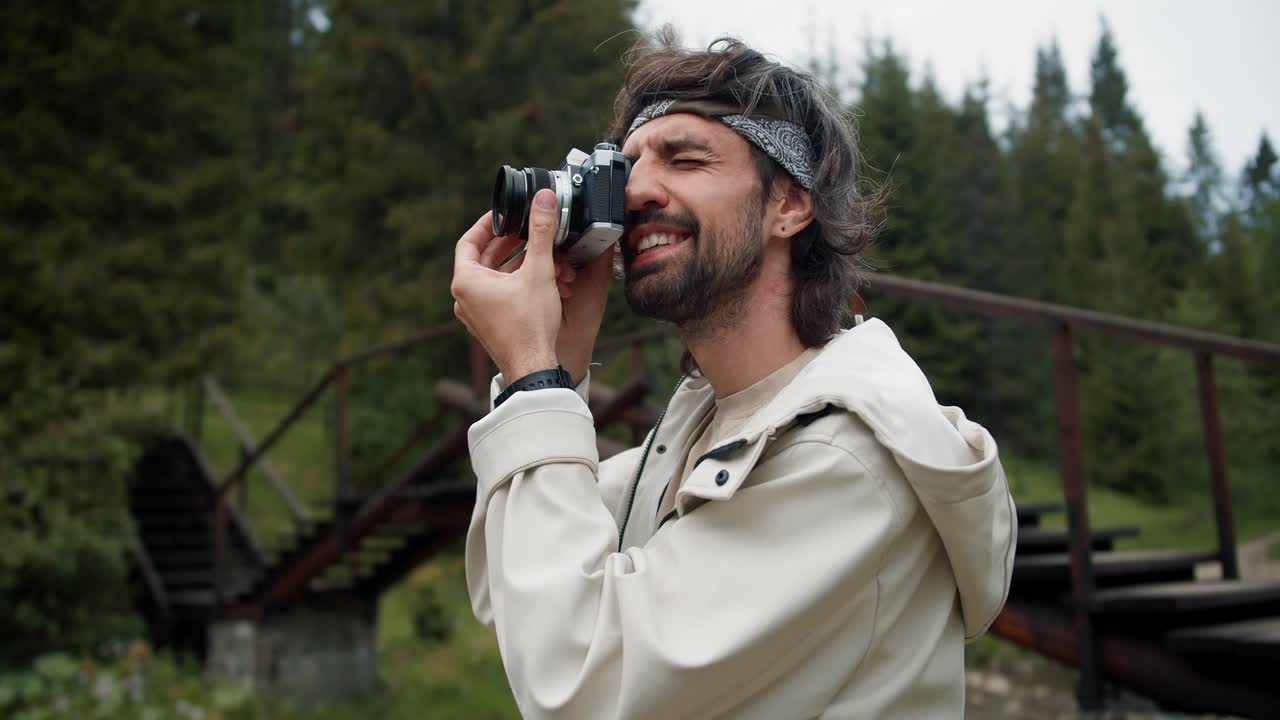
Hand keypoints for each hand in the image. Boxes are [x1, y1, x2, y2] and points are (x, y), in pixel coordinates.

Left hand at [451, 189, 610, 384]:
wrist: (533, 369)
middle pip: (482, 258)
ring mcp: (474, 314)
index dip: (487, 224)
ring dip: (515, 264)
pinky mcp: (487, 325)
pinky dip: (514, 283)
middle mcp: (463, 298)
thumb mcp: (538, 271)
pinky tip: (538, 279)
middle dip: (507, 243)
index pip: (469, 240)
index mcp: (466, 281)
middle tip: (526, 229)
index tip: (505, 214)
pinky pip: (497, 295)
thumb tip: (542, 200)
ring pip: (492, 278)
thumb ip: (540, 232)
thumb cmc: (531, 325)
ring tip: (538, 253)